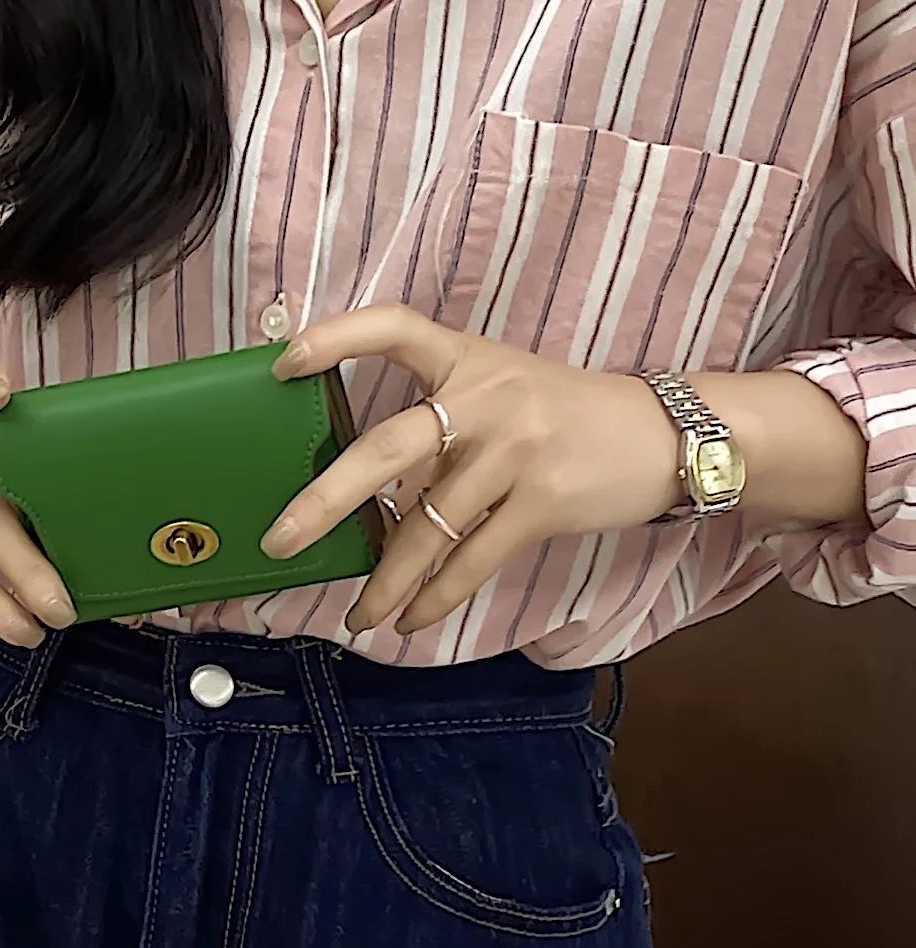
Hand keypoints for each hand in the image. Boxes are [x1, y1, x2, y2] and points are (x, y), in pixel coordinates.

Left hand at [260, 305, 684, 634]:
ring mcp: (515, 449)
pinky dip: (435, 597)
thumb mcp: (502, 389)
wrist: (667, 436)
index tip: (284, 363)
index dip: (337, 338)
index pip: (394, 327)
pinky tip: (408, 619)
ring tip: (357, 616)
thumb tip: (357, 483)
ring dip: (385, 581)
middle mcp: (486, 396)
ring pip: (426, 526)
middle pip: (387, 449)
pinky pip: (471, 559)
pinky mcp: (543, 500)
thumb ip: (438, 419)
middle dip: (325, 501)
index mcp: (467, 357)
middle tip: (280, 540)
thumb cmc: (564, 417)